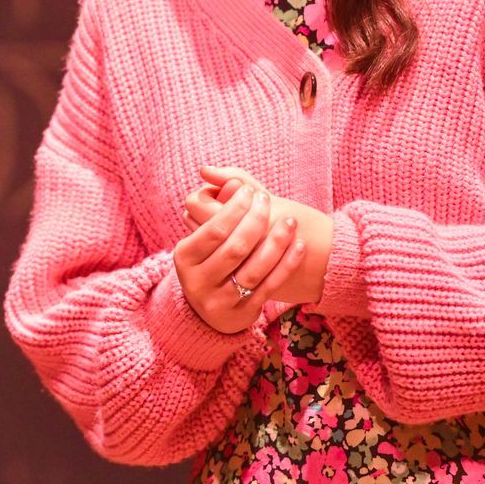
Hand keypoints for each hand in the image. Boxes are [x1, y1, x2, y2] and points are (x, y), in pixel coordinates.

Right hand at [186, 166, 333, 308]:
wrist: (210, 309)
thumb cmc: (210, 258)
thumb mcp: (202, 235)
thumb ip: (211, 200)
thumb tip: (207, 170)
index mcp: (184, 257)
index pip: (213, 228)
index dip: (234, 207)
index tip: (250, 190)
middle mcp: (198, 282)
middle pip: (235, 246)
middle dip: (257, 220)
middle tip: (269, 200)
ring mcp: (220, 300)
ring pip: (255, 267)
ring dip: (277, 241)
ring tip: (290, 221)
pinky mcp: (243, 313)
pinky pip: (271, 285)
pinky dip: (287, 263)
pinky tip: (300, 245)